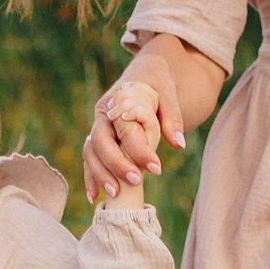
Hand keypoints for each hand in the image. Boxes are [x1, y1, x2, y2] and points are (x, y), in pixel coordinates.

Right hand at [82, 67, 183, 204]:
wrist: (144, 71)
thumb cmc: (156, 80)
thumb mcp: (168, 91)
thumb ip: (172, 117)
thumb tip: (179, 144)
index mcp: (117, 101)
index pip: (124, 130)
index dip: (139, 150)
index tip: (157, 168)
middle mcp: (102, 115)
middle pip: (100, 142)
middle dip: (116, 165)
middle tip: (136, 181)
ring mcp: (98, 128)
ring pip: (90, 153)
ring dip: (100, 174)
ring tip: (115, 195)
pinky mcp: (99, 140)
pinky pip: (90, 159)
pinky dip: (91, 177)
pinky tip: (94, 197)